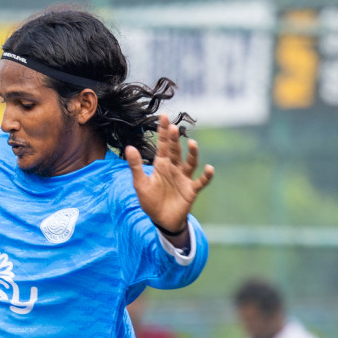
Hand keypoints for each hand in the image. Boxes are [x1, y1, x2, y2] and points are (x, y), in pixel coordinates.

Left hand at [123, 114, 213, 240]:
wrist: (161, 220)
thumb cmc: (150, 201)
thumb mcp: (140, 184)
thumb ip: (135, 166)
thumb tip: (129, 147)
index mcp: (161, 165)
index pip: (163, 145)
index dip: (163, 132)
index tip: (164, 117)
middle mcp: (174, 168)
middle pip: (176, 151)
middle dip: (175, 140)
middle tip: (173, 128)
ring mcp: (184, 178)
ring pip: (190, 163)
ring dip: (192, 153)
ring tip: (192, 143)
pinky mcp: (191, 190)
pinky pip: (201, 181)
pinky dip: (206, 176)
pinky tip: (209, 168)